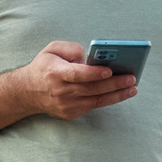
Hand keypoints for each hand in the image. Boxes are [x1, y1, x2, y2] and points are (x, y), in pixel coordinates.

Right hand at [12, 41, 136, 121]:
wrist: (28, 92)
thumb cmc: (44, 66)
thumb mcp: (52, 49)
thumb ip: (71, 48)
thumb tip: (91, 57)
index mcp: (55, 73)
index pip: (77, 75)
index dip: (94, 74)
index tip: (109, 71)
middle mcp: (61, 91)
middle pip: (91, 89)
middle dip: (114, 84)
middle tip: (131, 78)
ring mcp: (66, 105)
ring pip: (96, 101)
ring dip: (117, 95)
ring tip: (133, 88)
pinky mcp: (71, 113)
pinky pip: (93, 106)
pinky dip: (108, 99)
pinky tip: (121, 93)